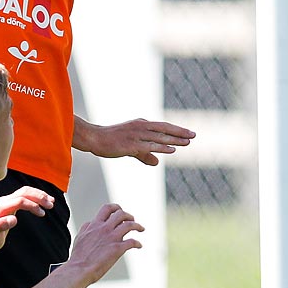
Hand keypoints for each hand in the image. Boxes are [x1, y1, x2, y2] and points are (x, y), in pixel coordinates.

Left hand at [0, 186, 53, 253]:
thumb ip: (0, 227)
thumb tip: (13, 219)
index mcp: (2, 207)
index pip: (21, 200)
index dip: (33, 206)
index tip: (42, 214)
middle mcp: (4, 201)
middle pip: (24, 192)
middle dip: (39, 196)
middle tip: (51, 204)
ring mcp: (7, 201)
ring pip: (26, 191)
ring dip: (39, 195)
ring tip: (51, 202)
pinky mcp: (10, 203)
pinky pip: (25, 195)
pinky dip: (35, 197)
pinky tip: (43, 202)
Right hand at [67, 203, 141, 282]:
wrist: (79, 269)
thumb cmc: (78, 257)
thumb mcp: (80, 237)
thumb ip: (86, 228)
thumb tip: (91, 223)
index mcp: (95, 225)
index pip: (107, 209)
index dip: (116, 207)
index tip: (120, 210)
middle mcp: (104, 228)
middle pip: (121, 214)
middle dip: (129, 216)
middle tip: (132, 220)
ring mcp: (112, 238)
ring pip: (130, 225)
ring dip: (137, 226)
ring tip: (140, 228)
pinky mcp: (118, 248)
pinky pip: (132, 242)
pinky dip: (137, 243)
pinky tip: (139, 245)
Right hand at [76, 116, 195, 165]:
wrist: (94, 138)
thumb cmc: (110, 142)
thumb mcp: (130, 148)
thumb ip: (144, 155)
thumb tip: (157, 162)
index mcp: (141, 125)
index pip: (162, 127)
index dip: (175, 130)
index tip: (188, 133)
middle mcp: (140, 127)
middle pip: (164, 129)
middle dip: (179, 132)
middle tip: (194, 135)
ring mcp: (136, 135)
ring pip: (159, 137)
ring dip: (174, 139)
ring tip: (187, 141)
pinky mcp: (131, 144)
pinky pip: (149, 146)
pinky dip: (162, 147)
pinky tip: (172, 149)